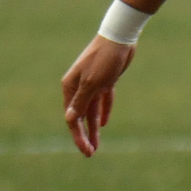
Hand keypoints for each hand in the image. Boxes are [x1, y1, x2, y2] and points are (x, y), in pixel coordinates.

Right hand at [61, 34, 136, 156]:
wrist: (120, 37)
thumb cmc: (104, 58)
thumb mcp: (92, 82)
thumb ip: (81, 101)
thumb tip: (69, 119)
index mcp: (71, 87)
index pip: (72, 118)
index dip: (78, 136)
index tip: (87, 150)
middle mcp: (79, 87)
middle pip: (81, 117)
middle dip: (84, 135)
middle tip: (90, 154)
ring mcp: (93, 83)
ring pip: (92, 111)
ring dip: (93, 127)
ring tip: (96, 145)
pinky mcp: (106, 80)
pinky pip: (103, 100)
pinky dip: (103, 111)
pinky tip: (103, 124)